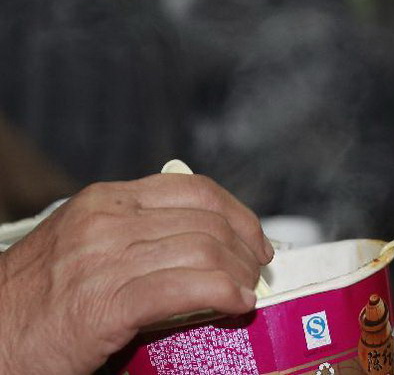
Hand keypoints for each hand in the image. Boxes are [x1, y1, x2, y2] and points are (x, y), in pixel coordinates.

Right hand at [0, 173, 272, 373]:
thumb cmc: (33, 300)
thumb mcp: (80, 244)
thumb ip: (133, 232)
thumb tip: (199, 240)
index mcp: (105, 200)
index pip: (195, 189)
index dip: (237, 213)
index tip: (253, 238)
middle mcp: (107, 222)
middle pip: (206, 220)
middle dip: (246, 246)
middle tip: (257, 271)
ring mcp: (104, 261)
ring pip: (203, 250)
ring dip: (240, 272)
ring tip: (249, 291)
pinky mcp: (104, 306)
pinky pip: (184, 289)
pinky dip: (222, 293)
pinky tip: (237, 305)